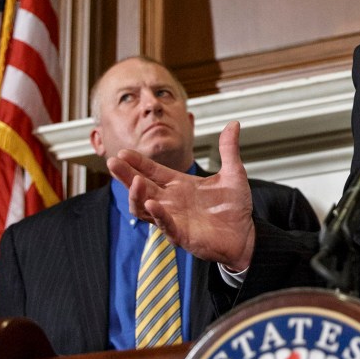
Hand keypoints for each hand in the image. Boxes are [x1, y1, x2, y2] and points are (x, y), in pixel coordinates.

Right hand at [107, 120, 254, 270]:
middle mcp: (171, 201)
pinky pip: (164, 224)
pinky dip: (157, 214)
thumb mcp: (233, 173)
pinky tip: (151, 203)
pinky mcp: (181, 235)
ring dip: (137, 195)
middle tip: (113, 162)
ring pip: (144, 208)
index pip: (152, 171)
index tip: (123, 152)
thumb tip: (234, 123)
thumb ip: (228, 149)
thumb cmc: (234, 206)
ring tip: (134, 181)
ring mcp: (173, 218)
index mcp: (180, 185)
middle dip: (126, 175)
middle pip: (141, 187)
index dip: (138, 162)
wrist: (246, 234)